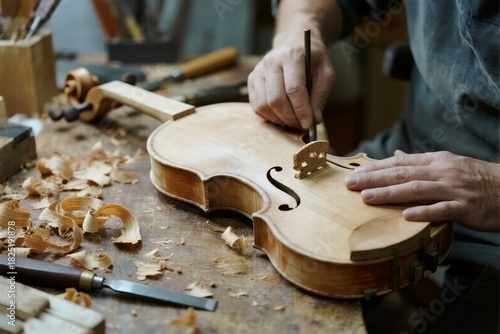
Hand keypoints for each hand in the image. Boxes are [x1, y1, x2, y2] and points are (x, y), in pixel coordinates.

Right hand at [248, 37, 334, 129]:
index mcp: (291, 56)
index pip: (293, 89)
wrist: (295, 43)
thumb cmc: (312, 59)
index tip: (308, 123)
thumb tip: (314, 119)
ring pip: (263, 105)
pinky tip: (282, 115)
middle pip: (275, 99)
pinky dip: (269, 116)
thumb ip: (320, 96)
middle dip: (289, 117)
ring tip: (293, 121)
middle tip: (301, 125)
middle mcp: (271, 62)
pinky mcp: (252, 80)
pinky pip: (256, 105)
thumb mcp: (326, 73)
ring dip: (279, 119)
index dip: (301, 110)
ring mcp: (258, 71)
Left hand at [344, 150, 499, 231]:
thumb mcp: (447, 165)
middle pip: (402, 174)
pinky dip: (423, 212)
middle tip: (350, 184)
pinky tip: (406, 216)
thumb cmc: (474, 179)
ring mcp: (453, 189)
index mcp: (436, 161)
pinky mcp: (465, 207)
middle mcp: (441, 172)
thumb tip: (397, 156)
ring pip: (417, 190)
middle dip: (374, 179)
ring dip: (390, 193)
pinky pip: (442, 209)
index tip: (354, 173)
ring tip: (367, 197)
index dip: (376, 168)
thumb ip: (420, 163)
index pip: (400, 163)